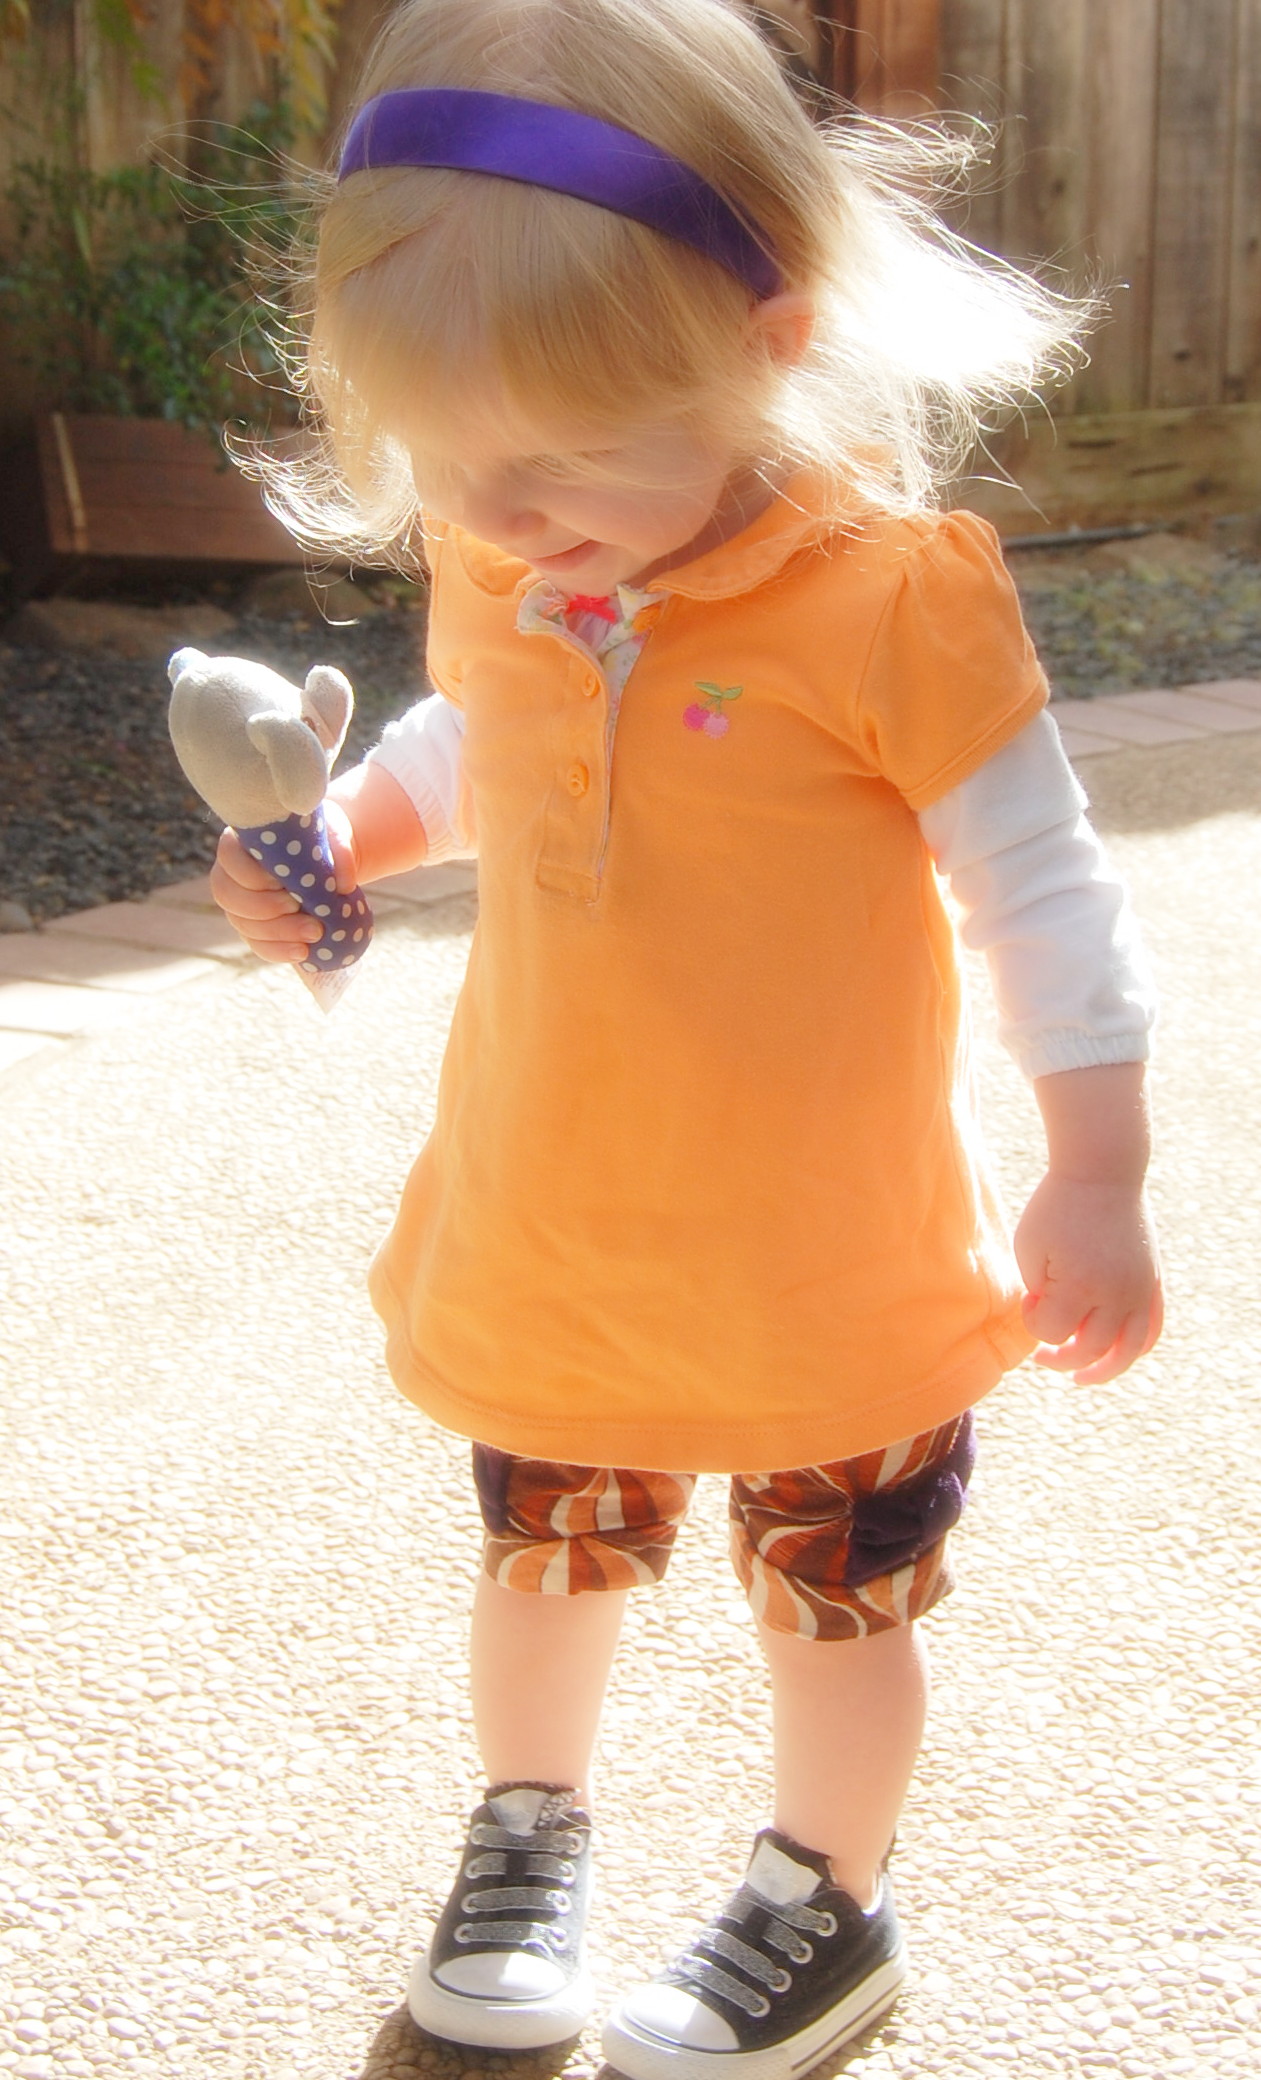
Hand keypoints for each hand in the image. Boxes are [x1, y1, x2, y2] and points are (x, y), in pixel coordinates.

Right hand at [208, 801, 358, 964]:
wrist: (328, 866)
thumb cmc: (321, 842)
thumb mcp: (333, 835)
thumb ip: (340, 851)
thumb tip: (342, 886)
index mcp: (242, 841)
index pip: (228, 857)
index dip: (250, 874)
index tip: (280, 882)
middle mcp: (232, 874)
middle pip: (228, 896)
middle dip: (264, 907)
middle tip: (298, 908)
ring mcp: (240, 905)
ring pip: (243, 924)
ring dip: (277, 933)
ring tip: (314, 933)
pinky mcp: (254, 929)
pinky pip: (257, 945)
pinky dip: (278, 951)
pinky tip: (302, 952)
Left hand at [1014, 1173, 1162, 1384]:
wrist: (1102, 1171)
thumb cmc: (1056, 1206)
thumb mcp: (1030, 1247)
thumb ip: (1039, 1292)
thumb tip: (1052, 1321)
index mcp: (1080, 1285)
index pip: (1053, 1332)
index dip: (1033, 1320)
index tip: (1028, 1297)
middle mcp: (1117, 1294)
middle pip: (1090, 1350)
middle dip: (1059, 1357)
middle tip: (1040, 1355)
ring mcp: (1140, 1290)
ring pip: (1129, 1351)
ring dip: (1104, 1370)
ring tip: (1081, 1377)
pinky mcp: (1153, 1282)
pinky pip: (1151, 1329)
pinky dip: (1136, 1348)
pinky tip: (1115, 1354)